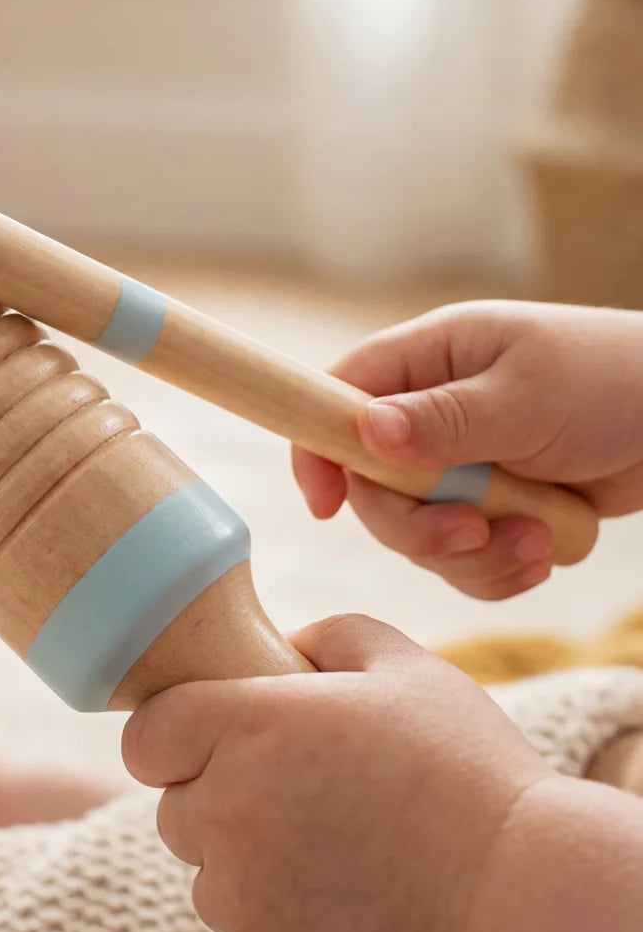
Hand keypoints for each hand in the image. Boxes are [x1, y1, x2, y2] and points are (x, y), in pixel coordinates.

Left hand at [122, 613, 552, 931]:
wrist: (520, 903)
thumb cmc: (466, 773)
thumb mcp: (406, 668)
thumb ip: (328, 638)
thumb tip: (279, 646)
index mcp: (247, 726)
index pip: (146, 736)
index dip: (178, 738)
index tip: (220, 745)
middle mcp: (224, 811)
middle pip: (176, 810)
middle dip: (223, 802)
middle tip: (308, 805)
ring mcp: (238, 899)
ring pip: (209, 880)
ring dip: (251, 870)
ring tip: (343, 862)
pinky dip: (285, 930)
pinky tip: (355, 913)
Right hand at [293, 301, 642, 597]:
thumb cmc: (612, 379)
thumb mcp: (528, 396)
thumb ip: (446, 419)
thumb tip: (366, 434)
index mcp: (429, 361)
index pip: (337, 401)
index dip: (319, 453)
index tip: (327, 507)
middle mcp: (433, 415)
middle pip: (375, 489)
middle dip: (419, 526)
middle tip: (472, 533)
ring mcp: (463, 467)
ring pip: (420, 536)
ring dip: (473, 555)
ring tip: (536, 543)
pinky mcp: (495, 512)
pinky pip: (466, 561)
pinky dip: (500, 571)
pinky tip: (545, 552)